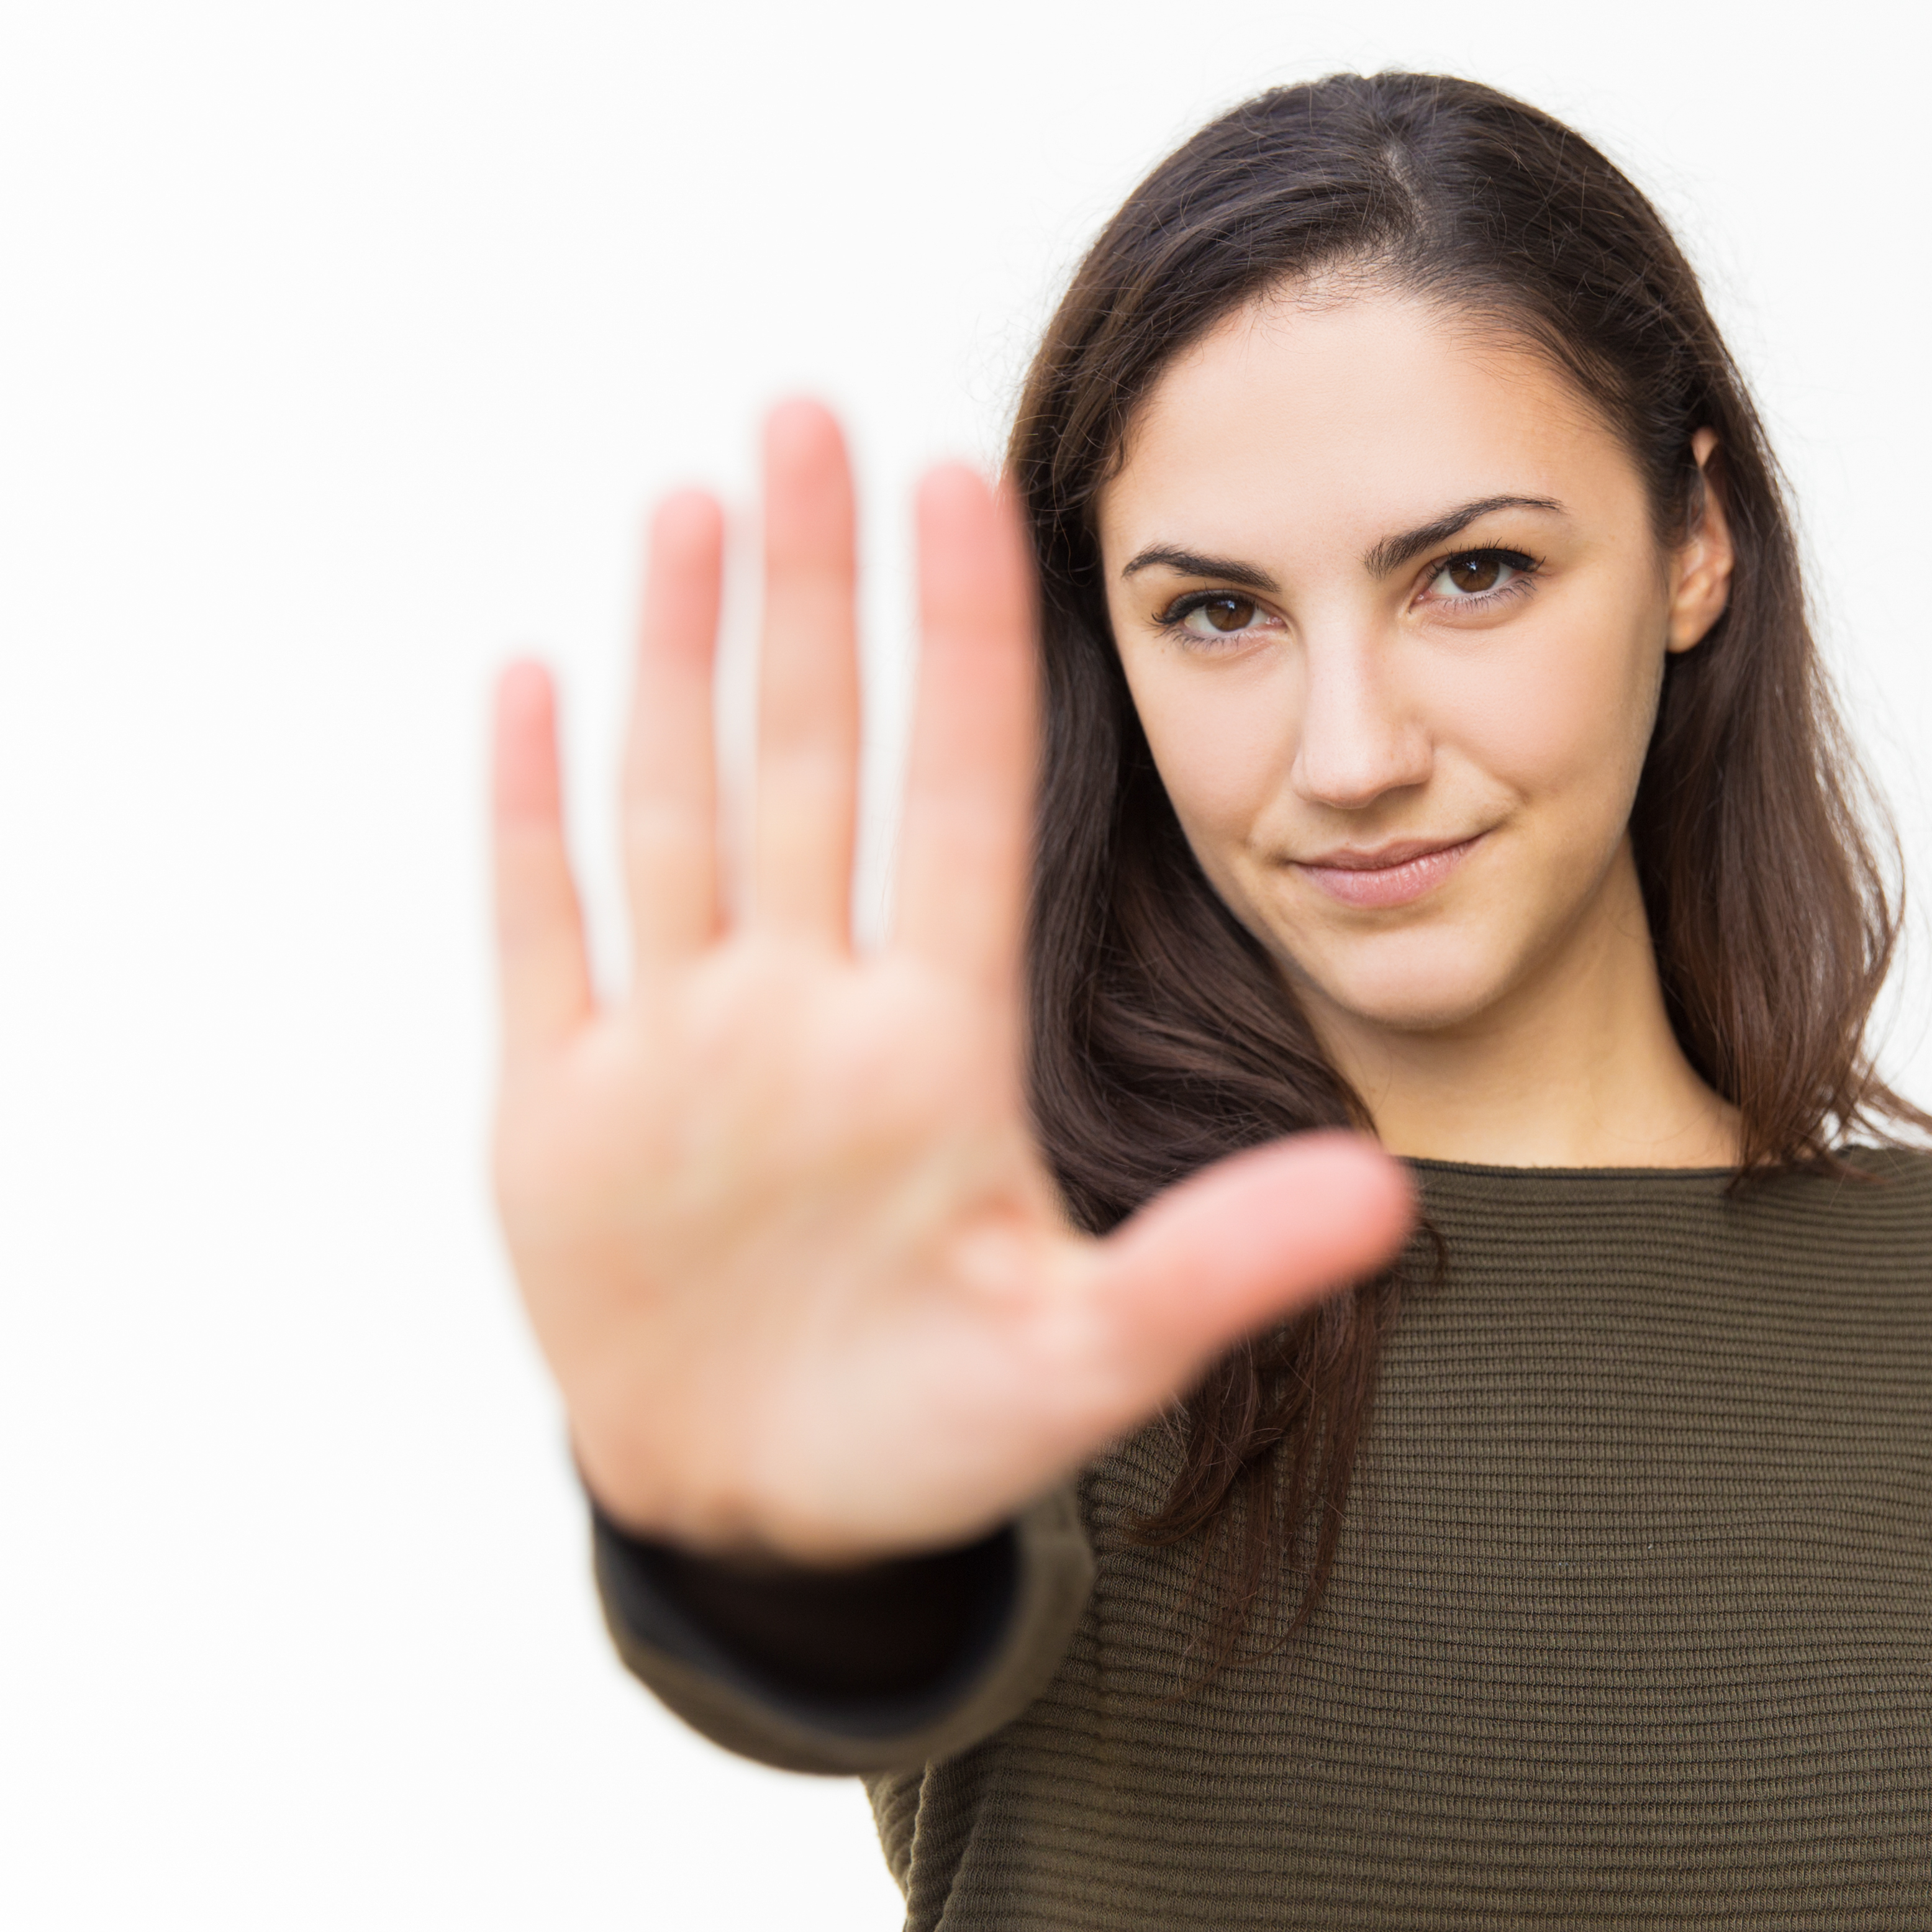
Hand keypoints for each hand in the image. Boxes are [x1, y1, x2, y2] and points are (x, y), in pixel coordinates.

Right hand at [487, 401, 1413, 1565]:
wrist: (770, 1519)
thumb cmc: (933, 1432)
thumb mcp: (1088, 1358)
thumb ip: (1224, 1266)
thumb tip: (1401, 1200)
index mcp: (936, 1042)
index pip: (961, 796)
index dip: (965, 644)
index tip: (975, 487)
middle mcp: (808, 1006)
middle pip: (813, 752)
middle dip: (814, 588)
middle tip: (815, 412)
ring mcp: (681, 1043)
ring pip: (679, 802)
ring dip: (681, 654)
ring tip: (699, 497)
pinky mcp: (566, 1105)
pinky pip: (545, 927)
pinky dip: (530, 812)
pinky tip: (532, 677)